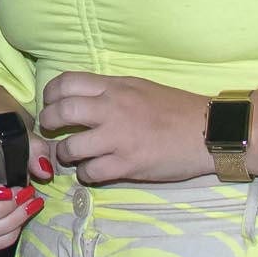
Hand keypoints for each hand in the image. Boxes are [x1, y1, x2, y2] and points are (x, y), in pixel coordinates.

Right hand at [0, 145, 40, 253]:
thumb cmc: (4, 142)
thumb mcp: (19, 136)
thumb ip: (34, 149)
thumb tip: (44, 171)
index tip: (6, 190)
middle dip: (2, 209)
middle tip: (26, 193)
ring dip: (10, 222)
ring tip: (30, 204)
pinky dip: (9, 235)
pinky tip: (23, 216)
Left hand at [36, 72, 210, 185]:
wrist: (209, 132)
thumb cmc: (177, 109)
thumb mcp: (140, 88)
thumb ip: (110, 92)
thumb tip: (81, 99)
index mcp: (116, 87)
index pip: (66, 82)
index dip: (50, 94)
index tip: (50, 103)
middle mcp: (112, 109)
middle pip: (60, 112)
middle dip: (48, 123)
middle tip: (50, 130)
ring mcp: (119, 138)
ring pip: (69, 147)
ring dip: (63, 154)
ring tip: (69, 155)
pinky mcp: (127, 165)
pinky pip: (90, 172)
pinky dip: (85, 174)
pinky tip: (92, 170)